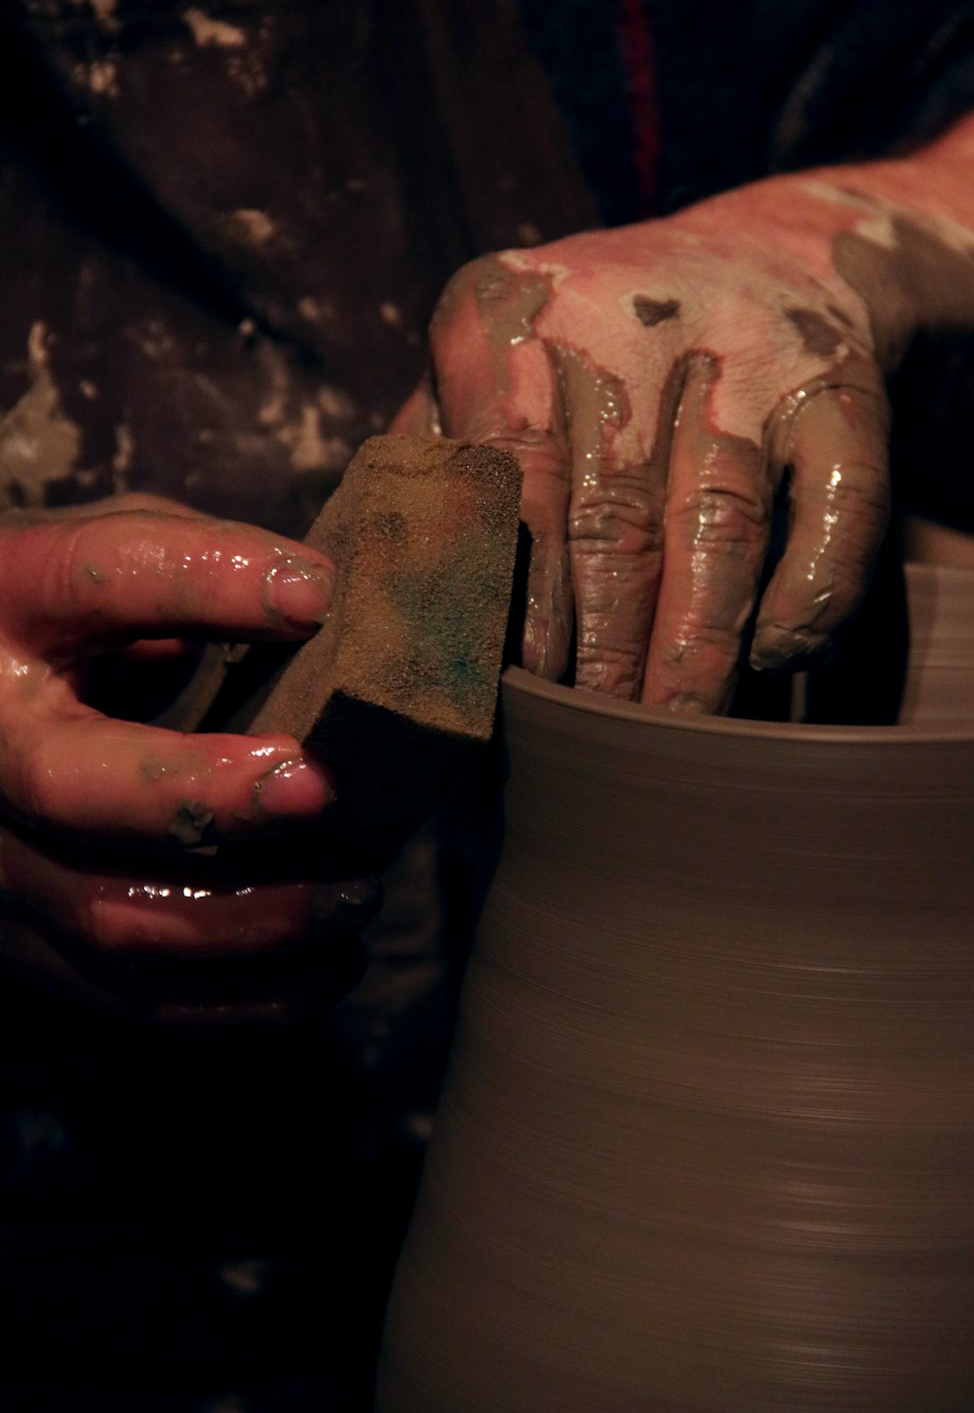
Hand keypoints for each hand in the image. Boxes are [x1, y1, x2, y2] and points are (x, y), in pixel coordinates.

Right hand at [0, 496, 377, 1019]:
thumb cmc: (63, 618)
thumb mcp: (106, 555)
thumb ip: (195, 562)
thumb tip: (319, 599)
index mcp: (6, 608)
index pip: (93, 581)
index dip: (204, 584)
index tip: (315, 597)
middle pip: (76, 788)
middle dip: (208, 797)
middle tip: (322, 788)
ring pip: (111, 916)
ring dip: (250, 916)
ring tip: (357, 893)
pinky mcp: (27, 943)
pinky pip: (132, 997)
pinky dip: (243, 1000)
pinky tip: (330, 967)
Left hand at [400, 108, 973, 710]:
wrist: (765, 255)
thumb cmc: (588, 355)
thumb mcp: (486, 377)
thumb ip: (425, 469)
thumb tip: (352, 602)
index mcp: (504, 315)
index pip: (501, 476)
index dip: (510, 596)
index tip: (505, 692)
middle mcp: (623, 319)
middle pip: (610, 515)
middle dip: (600, 648)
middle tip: (590, 738)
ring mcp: (744, 348)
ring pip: (718, 522)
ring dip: (695, 645)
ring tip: (672, 730)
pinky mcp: (839, 385)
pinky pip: (838, 504)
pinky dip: (810, 591)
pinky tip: (778, 659)